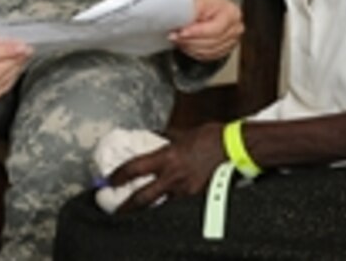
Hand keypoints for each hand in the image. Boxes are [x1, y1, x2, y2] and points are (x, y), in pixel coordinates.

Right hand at [0, 22, 30, 106]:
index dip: (4, 51)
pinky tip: (14, 69)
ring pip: (0, 82)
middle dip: (14, 60)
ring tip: (22, 58)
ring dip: (15, 69)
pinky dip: (11, 79)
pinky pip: (1, 90)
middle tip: (26, 51)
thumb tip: (9, 34)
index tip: (21, 47)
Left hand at [111, 122, 225, 211]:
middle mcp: (173, 176)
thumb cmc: (212, 137)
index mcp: (167, 157)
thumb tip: (155, 139)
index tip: (109, 180)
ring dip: (148, 208)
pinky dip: (168, 204)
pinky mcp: (197, 197)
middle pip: (142, 198)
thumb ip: (167, 140)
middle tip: (115, 210)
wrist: (236, 148)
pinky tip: (165, 205)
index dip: (118, 176)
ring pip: (160, 205)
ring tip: (138, 211)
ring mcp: (185, 190)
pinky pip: (177, 204)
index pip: (134, 169)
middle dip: (126, 207)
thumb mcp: (183, 134)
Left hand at [170, 0, 243, 61]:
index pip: (215, 29)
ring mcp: (232, 41)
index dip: (197, 32)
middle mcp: (235, 29)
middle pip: (211, 41)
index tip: (182, 32)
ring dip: (190, 47)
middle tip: (175, 36)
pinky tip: (186, 45)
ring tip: (178, 40)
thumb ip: (193, 9)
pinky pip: (208, 56)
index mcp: (232, 14)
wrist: (214, 9)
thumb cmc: (209, 3)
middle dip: (190, 40)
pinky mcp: (225, 50)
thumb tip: (181, 17)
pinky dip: (194, 52)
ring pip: (208, 51)